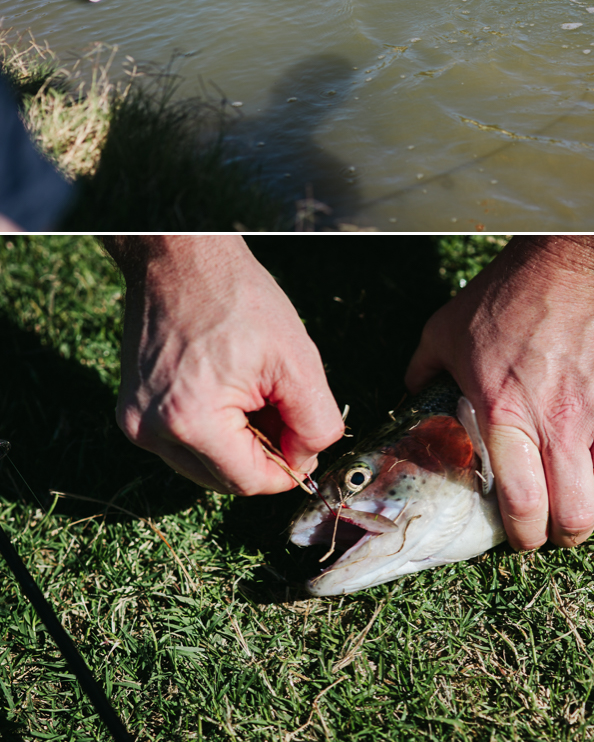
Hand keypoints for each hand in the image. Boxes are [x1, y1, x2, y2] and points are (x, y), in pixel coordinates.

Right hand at [108, 235, 343, 494]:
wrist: (182, 260)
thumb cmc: (241, 301)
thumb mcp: (298, 361)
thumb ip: (314, 422)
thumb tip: (307, 461)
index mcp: (190, 421)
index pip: (249, 482)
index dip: (289, 469)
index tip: (307, 440)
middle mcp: (151, 431)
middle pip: (225, 479)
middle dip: (264, 455)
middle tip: (283, 407)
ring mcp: (135, 422)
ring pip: (205, 465)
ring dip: (240, 444)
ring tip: (256, 394)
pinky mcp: (132, 410)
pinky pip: (184, 442)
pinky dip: (215, 429)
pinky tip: (231, 391)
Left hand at [405, 237, 593, 549]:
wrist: (584, 258)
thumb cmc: (513, 292)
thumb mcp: (448, 329)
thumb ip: (424, 371)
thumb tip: (411, 397)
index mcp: (507, 414)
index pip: (523, 507)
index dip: (524, 536)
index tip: (524, 534)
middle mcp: (563, 425)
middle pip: (576, 517)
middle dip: (567, 534)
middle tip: (562, 524)